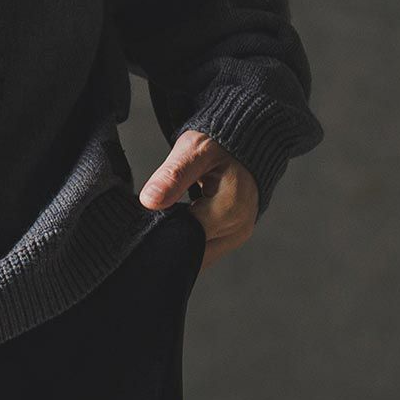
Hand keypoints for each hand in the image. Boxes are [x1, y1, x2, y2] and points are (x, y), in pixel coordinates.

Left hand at [139, 131, 258, 269]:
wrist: (252, 141)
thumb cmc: (224, 142)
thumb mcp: (196, 150)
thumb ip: (173, 175)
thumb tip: (149, 200)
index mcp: (229, 210)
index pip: (183, 241)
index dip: (161, 236)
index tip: (147, 224)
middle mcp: (236, 229)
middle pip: (191, 255)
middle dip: (170, 244)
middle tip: (153, 223)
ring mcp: (236, 237)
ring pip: (197, 257)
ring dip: (179, 244)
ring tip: (168, 221)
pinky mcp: (232, 238)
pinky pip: (204, 251)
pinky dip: (189, 241)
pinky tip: (178, 226)